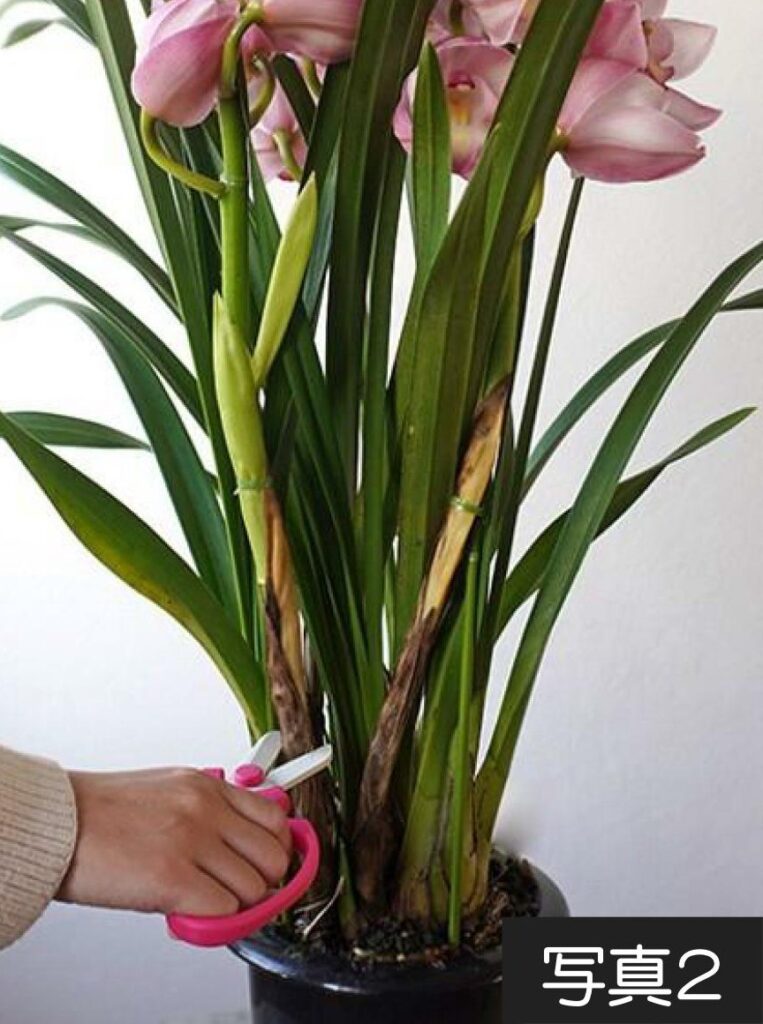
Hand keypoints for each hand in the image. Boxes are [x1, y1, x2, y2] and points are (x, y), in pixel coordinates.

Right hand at [57, 768, 291, 916]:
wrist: (59, 824)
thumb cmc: (104, 812)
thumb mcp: (169, 790)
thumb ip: (209, 810)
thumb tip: (241, 842)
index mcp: (207, 785)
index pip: (276, 817)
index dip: (277, 848)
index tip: (269, 863)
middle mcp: (206, 808)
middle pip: (275, 856)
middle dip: (263, 881)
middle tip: (241, 890)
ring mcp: (192, 842)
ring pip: (254, 888)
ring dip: (236, 904)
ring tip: (208, 900)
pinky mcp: (172, 878)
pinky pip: (224, 910)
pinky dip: (213, 918)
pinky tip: (190, 909)